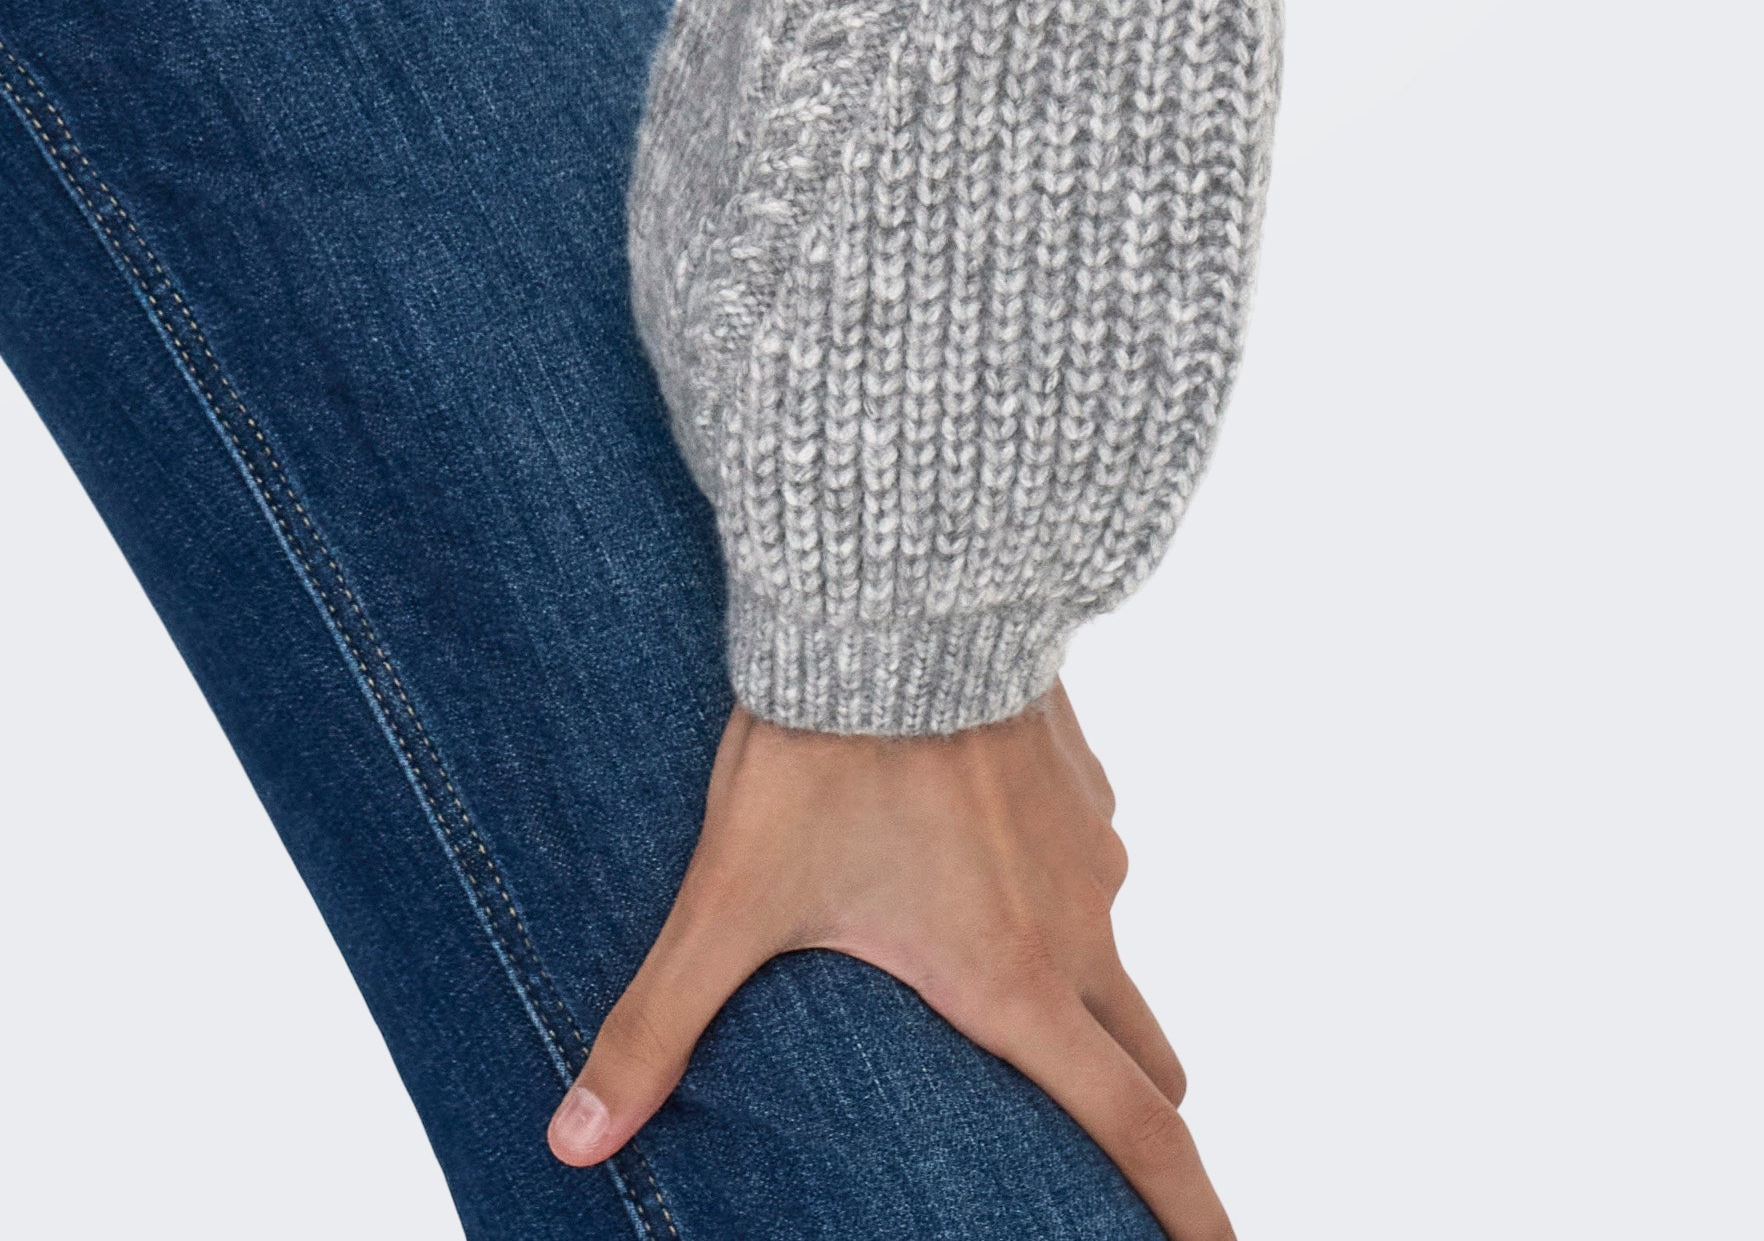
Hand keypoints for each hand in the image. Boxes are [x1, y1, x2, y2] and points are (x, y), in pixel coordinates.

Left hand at [551, 688, 1229, 1237]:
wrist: (889, 586)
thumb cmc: (822, 750)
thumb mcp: (732, 899)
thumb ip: (658, 1027)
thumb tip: (574, 1140)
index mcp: (1015, 984)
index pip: (1138, 1134)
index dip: (1190, 1216)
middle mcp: (1077, 923)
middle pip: (1145, 1059)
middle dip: (1131, 1114)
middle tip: (1088, 1150)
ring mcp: (1089, 840)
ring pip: (1113, 945)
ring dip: (1080, 979)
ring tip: (994, 977)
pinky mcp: (1079, 768)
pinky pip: (1085, 845)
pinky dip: (1050, 874)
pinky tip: (969, 846)